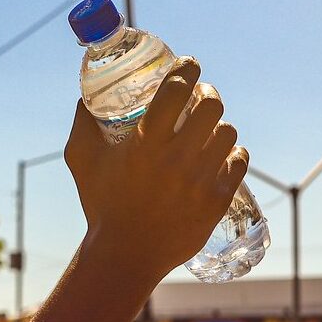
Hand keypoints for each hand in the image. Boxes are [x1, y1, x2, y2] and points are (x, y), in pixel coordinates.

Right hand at [65, 57, 247, 279]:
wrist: (126, 255)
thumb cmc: (102, 205)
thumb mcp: (82, 160)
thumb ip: (83, 124)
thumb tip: (85, 97)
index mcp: (146, 141)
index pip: (178, 88)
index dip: (187, 69)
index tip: (188, 66)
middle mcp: (178, 157)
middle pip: (212, 105)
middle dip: (207, 95)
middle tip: (200, 99)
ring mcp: (201, 180)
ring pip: (228, 133)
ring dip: (219, 126)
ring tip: (210, 129)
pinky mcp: (217, 201)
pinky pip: (239, 163)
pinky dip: (234, 154)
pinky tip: (225, 154)